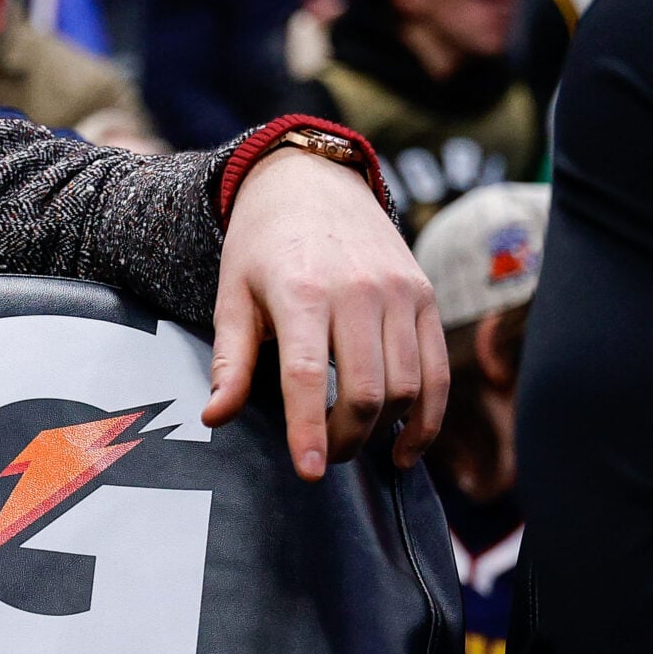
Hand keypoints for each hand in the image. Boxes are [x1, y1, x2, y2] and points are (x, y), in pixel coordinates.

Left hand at [204, 146, 445, 479]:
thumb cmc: (262, 244)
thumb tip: (214, 418)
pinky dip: (427, 418)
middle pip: (367, 391)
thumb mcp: (232, 293)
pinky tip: (404, 446)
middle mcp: (358, 292)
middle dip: (345, 440)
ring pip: (408, 386)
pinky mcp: (425, 296)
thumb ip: (231, 359)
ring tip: (353, 448)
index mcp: (301, 291)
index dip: (309, 429)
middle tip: (322, 457)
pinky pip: (438, 371)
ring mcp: (399, 293)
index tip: (307, 472)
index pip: (309, 375)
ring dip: (382, 433)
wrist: (311, 181)